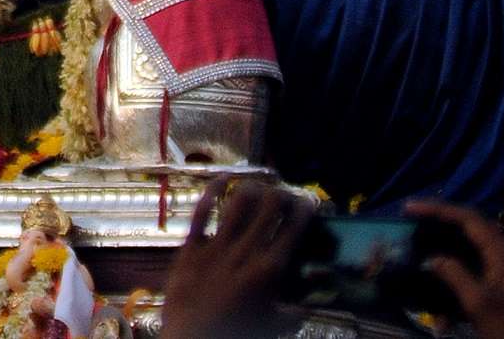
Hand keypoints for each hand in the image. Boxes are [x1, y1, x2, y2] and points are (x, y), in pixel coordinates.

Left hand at [162, 174, 309, 338]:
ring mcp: (216, 247)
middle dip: (280, 195)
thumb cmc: (236, 334)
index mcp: (269, 270)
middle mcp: (246, 252)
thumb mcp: (274, 325)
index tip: (308, 202)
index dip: (303, 209)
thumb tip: (312, 302)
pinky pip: (201, 212)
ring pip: (238, 204)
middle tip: (283, 193)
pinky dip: (212, 192)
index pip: (293, 228)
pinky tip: (221, 179)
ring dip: (251, 190)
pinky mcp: (191, 247)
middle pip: (268, 208)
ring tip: (258, 187)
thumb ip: (296, 312)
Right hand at [405, 199, 503, 338]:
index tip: (410, 208)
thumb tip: (433, 259)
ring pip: (476, 255)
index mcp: (503, 253)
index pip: (468, 218)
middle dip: (443, 230)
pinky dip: (464, 283)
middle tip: (417, 229)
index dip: (438, 209)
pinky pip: (484, 274)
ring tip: (430, 271)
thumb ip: (454, 276)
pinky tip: (450, 311)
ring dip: (452, 263)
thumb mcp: (479, 304)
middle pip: (472, 231)